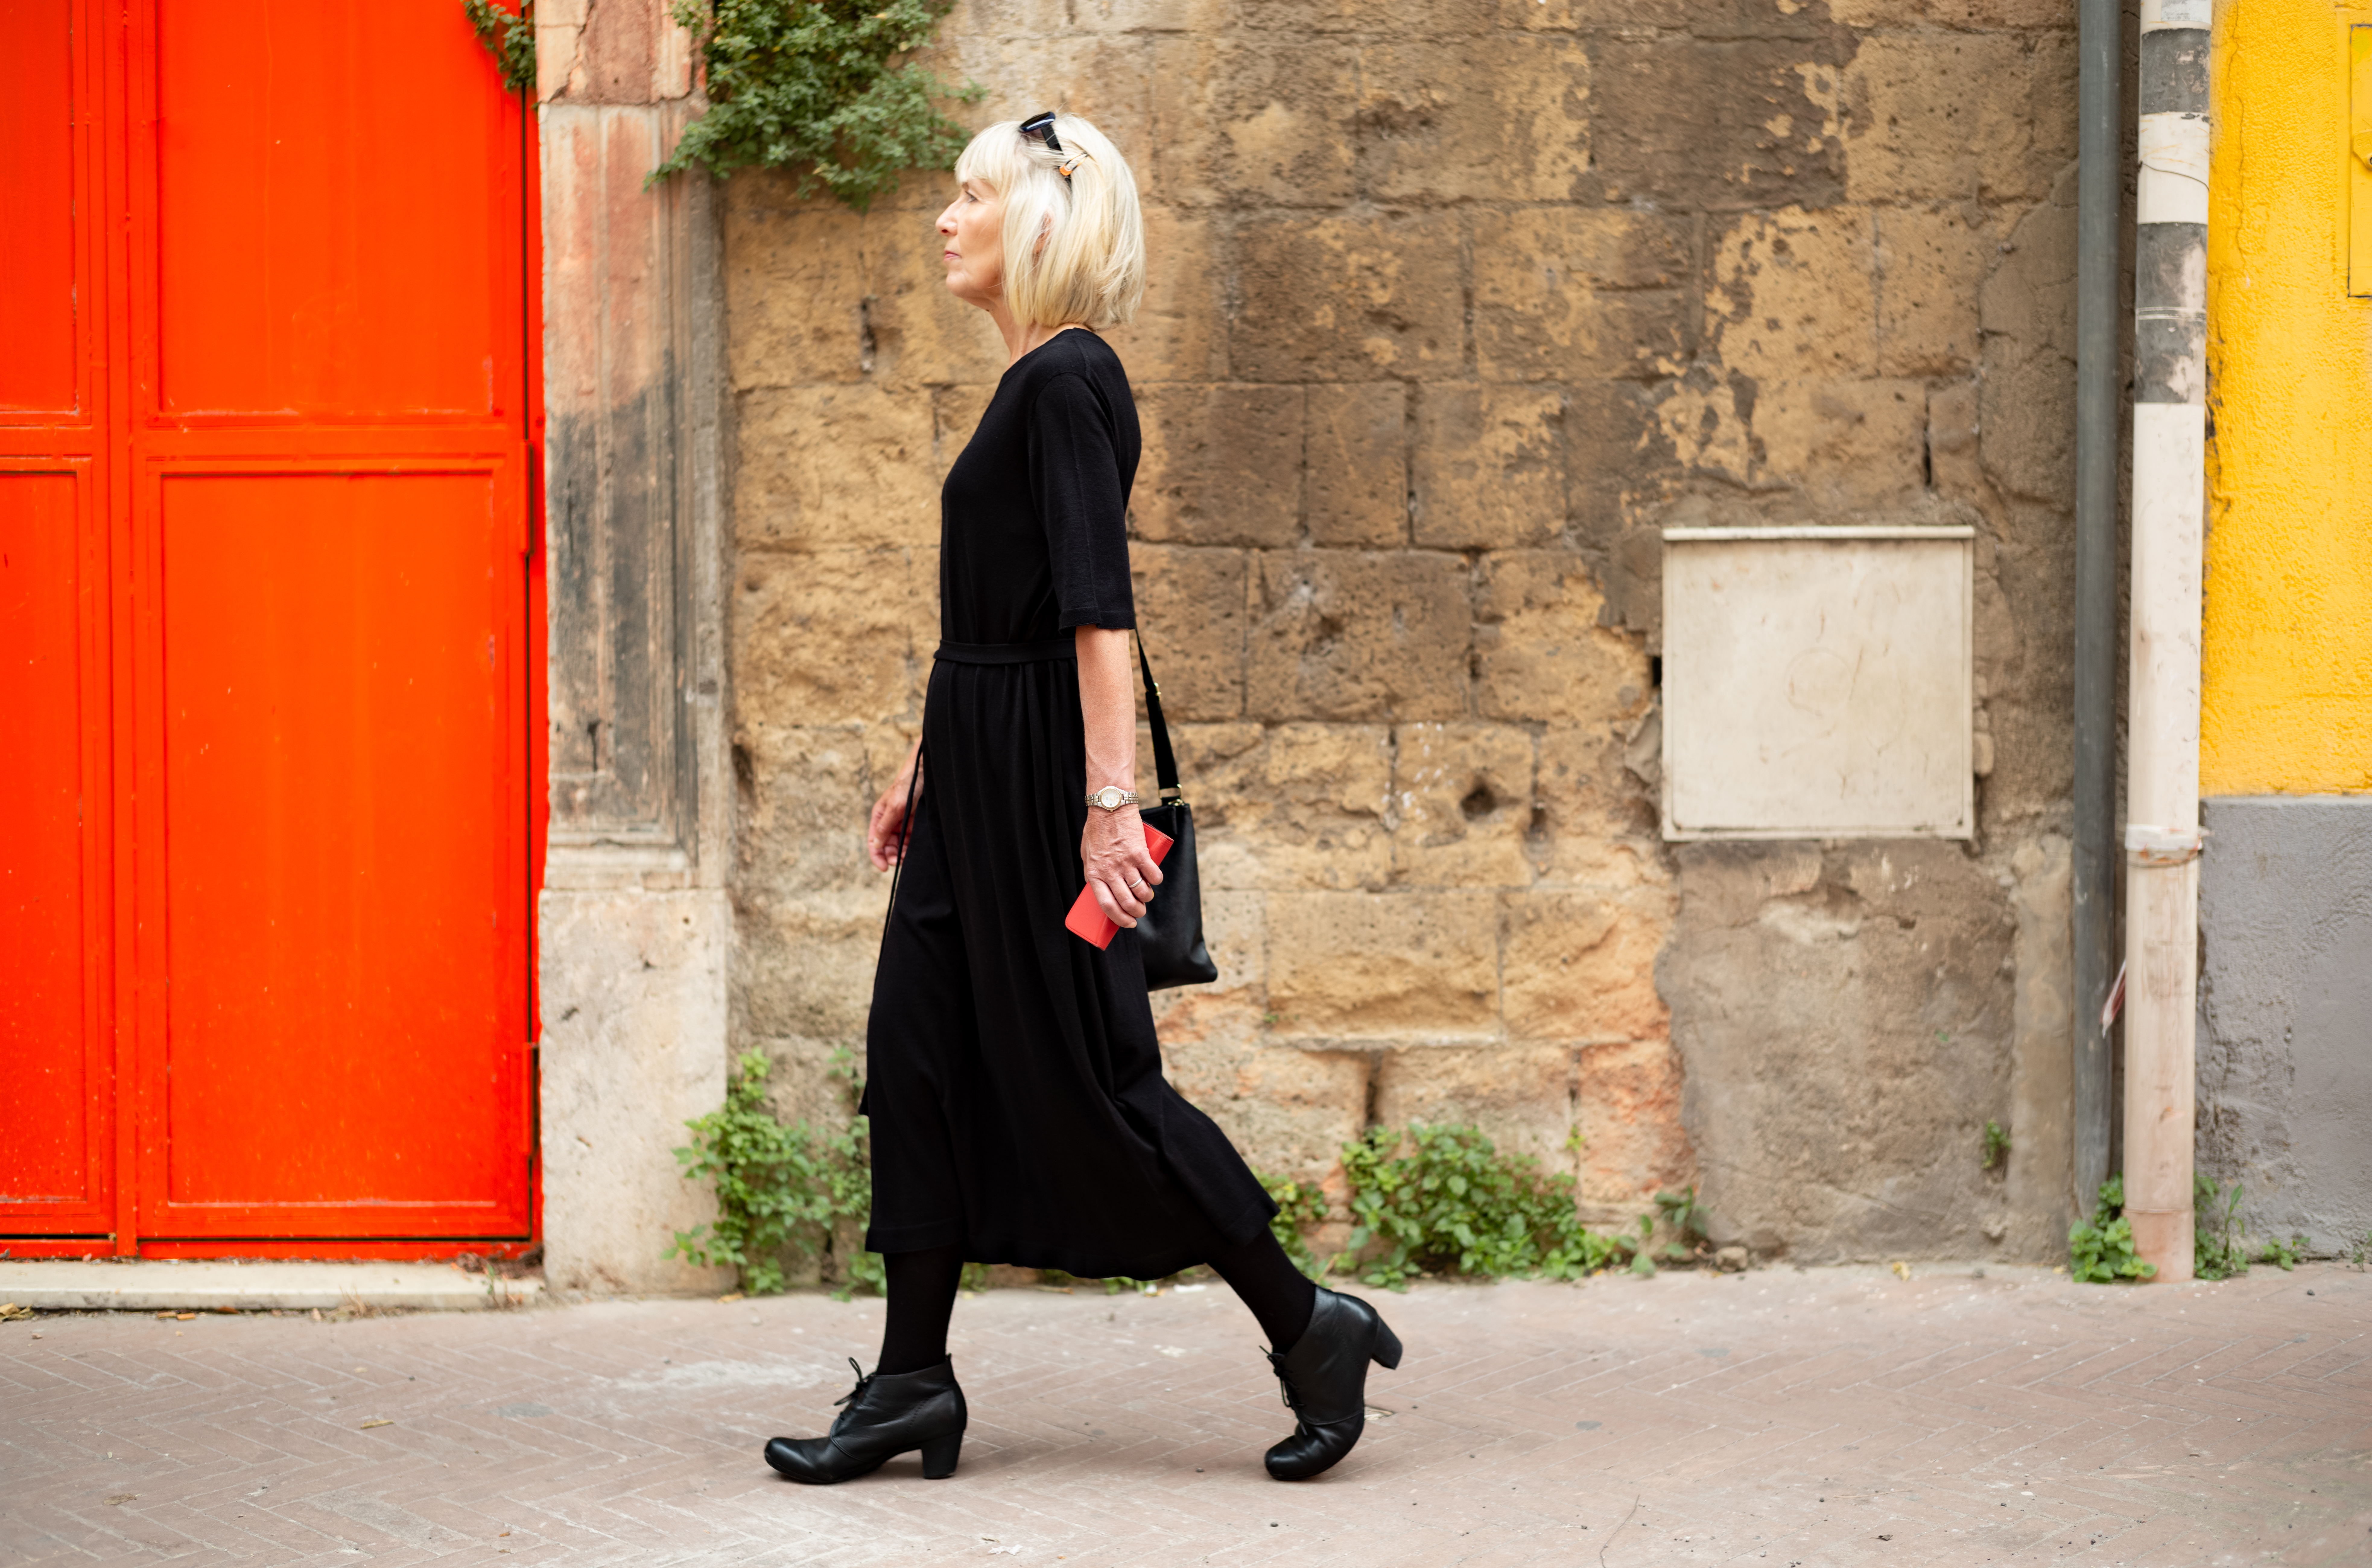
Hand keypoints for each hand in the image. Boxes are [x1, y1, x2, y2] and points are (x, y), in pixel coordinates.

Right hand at [866, 748, 923, 871]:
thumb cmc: (907, 786)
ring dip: (902, 852)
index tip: (885, 868)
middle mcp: (889, 821)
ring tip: (909, 857)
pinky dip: (911, 846)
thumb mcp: (895, 807)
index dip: (877, 856)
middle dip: (892, 856)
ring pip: (899, 844)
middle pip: (886, 845)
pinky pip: (910, 838)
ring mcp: (901, 822)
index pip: (873, 841)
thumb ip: (885, 826)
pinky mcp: (913, 822)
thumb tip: (876, 845)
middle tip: (901, 862)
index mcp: (879, 816)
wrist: (925, 773)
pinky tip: (915, 850)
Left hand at [1082, 803, 1162, 927]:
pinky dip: (1157, 881)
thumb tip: (1102, 888)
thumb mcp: (1087, 855)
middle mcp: (1110, 871)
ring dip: (1147, 898)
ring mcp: (1125, 863)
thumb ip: (1094, 871)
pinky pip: (1154, 875)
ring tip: (1147, 896)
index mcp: (1094, 874)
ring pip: (1142, 892)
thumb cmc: (1096, 830)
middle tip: (1140, 912)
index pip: (1107, 906)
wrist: (1109, 807)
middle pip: (1127, 903)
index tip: (1128, 924)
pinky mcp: (1140, 853)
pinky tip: (1155, 880)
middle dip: (1137, 913)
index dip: (1119, 919)